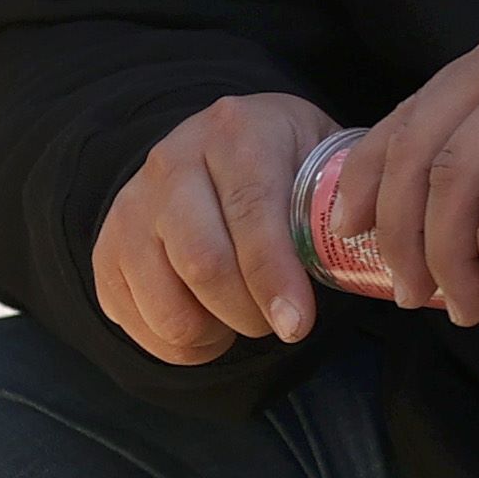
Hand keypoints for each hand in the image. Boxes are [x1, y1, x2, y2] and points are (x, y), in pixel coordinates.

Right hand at [93, 91, 341, 364]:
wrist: (215, 147)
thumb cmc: (284, 167)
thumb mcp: (321, 161)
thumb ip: (342, 202)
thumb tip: (372, 258)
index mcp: (236, 131)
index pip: (251, 213)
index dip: (274, 277)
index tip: (297, 323)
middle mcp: (172, 160)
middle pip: (203, 263)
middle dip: (248, 314)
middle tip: (279, 324)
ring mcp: (131, 204)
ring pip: (166, 303)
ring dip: (213, 333)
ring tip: (240, 320)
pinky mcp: (106, 247)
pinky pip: (137, 322)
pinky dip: (179, 346)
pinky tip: (206, 322)